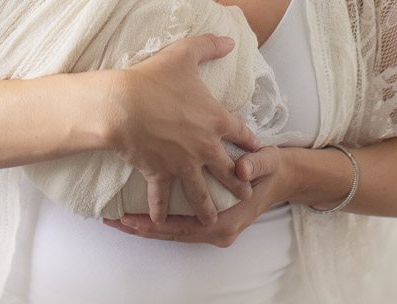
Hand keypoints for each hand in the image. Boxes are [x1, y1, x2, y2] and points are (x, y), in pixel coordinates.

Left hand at [104, 145, 285, 245]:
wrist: (282, 178)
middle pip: (172, 234)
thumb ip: (254, 165)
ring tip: (119, 219)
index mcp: (226, 220)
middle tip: (114, 220)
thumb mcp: (266, 162)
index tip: (130, 219)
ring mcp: (212, 227)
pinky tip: (139, 212)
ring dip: (146, 225)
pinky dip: (158, 219)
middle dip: (143, 228)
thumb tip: (241, 170)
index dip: (154, 224)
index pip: (182, 227)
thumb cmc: (270, 170)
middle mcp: (216, 230)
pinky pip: (179, 223)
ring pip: (172, 231)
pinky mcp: (208, 219)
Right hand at [106, 33, 259, 225]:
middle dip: (238, 182)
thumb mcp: (185, 53)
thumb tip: (230, 40)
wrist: (122, 104)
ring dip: (207, 208)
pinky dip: (160, 211)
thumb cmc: (154, 77)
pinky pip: (161, 197)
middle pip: (228, 170)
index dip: (250, 141)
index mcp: (215, 120)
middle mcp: (204, 147)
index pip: (241, 134)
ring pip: (201, 193)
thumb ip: (210, 46)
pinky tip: (160, 222)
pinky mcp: (160, 173)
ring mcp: (183, 164)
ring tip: (213, 220)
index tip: (257, 151)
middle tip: (247, 194)